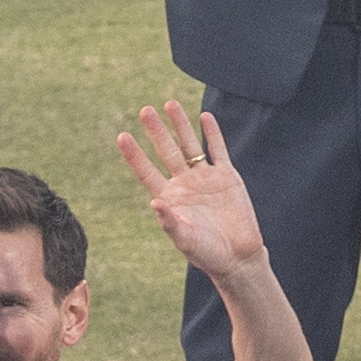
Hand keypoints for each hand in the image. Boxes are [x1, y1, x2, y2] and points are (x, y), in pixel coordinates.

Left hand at [117, 101, 264, 279]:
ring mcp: (205, 179)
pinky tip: (204, 117)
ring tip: (170, 104)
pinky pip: (219, 150)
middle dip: (156, 132)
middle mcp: (184, 185)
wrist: (238, 257)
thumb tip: (154, 203)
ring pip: (190, 146)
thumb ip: (170, 223)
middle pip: (167, 152)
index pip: (147, 172)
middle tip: (145, 111)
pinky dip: (212, 134)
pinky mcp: (227, 177)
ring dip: (180, 126)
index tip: (122, 136)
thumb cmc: (207, 254)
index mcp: (169, 199)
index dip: (135, 155)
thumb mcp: (185, 240)